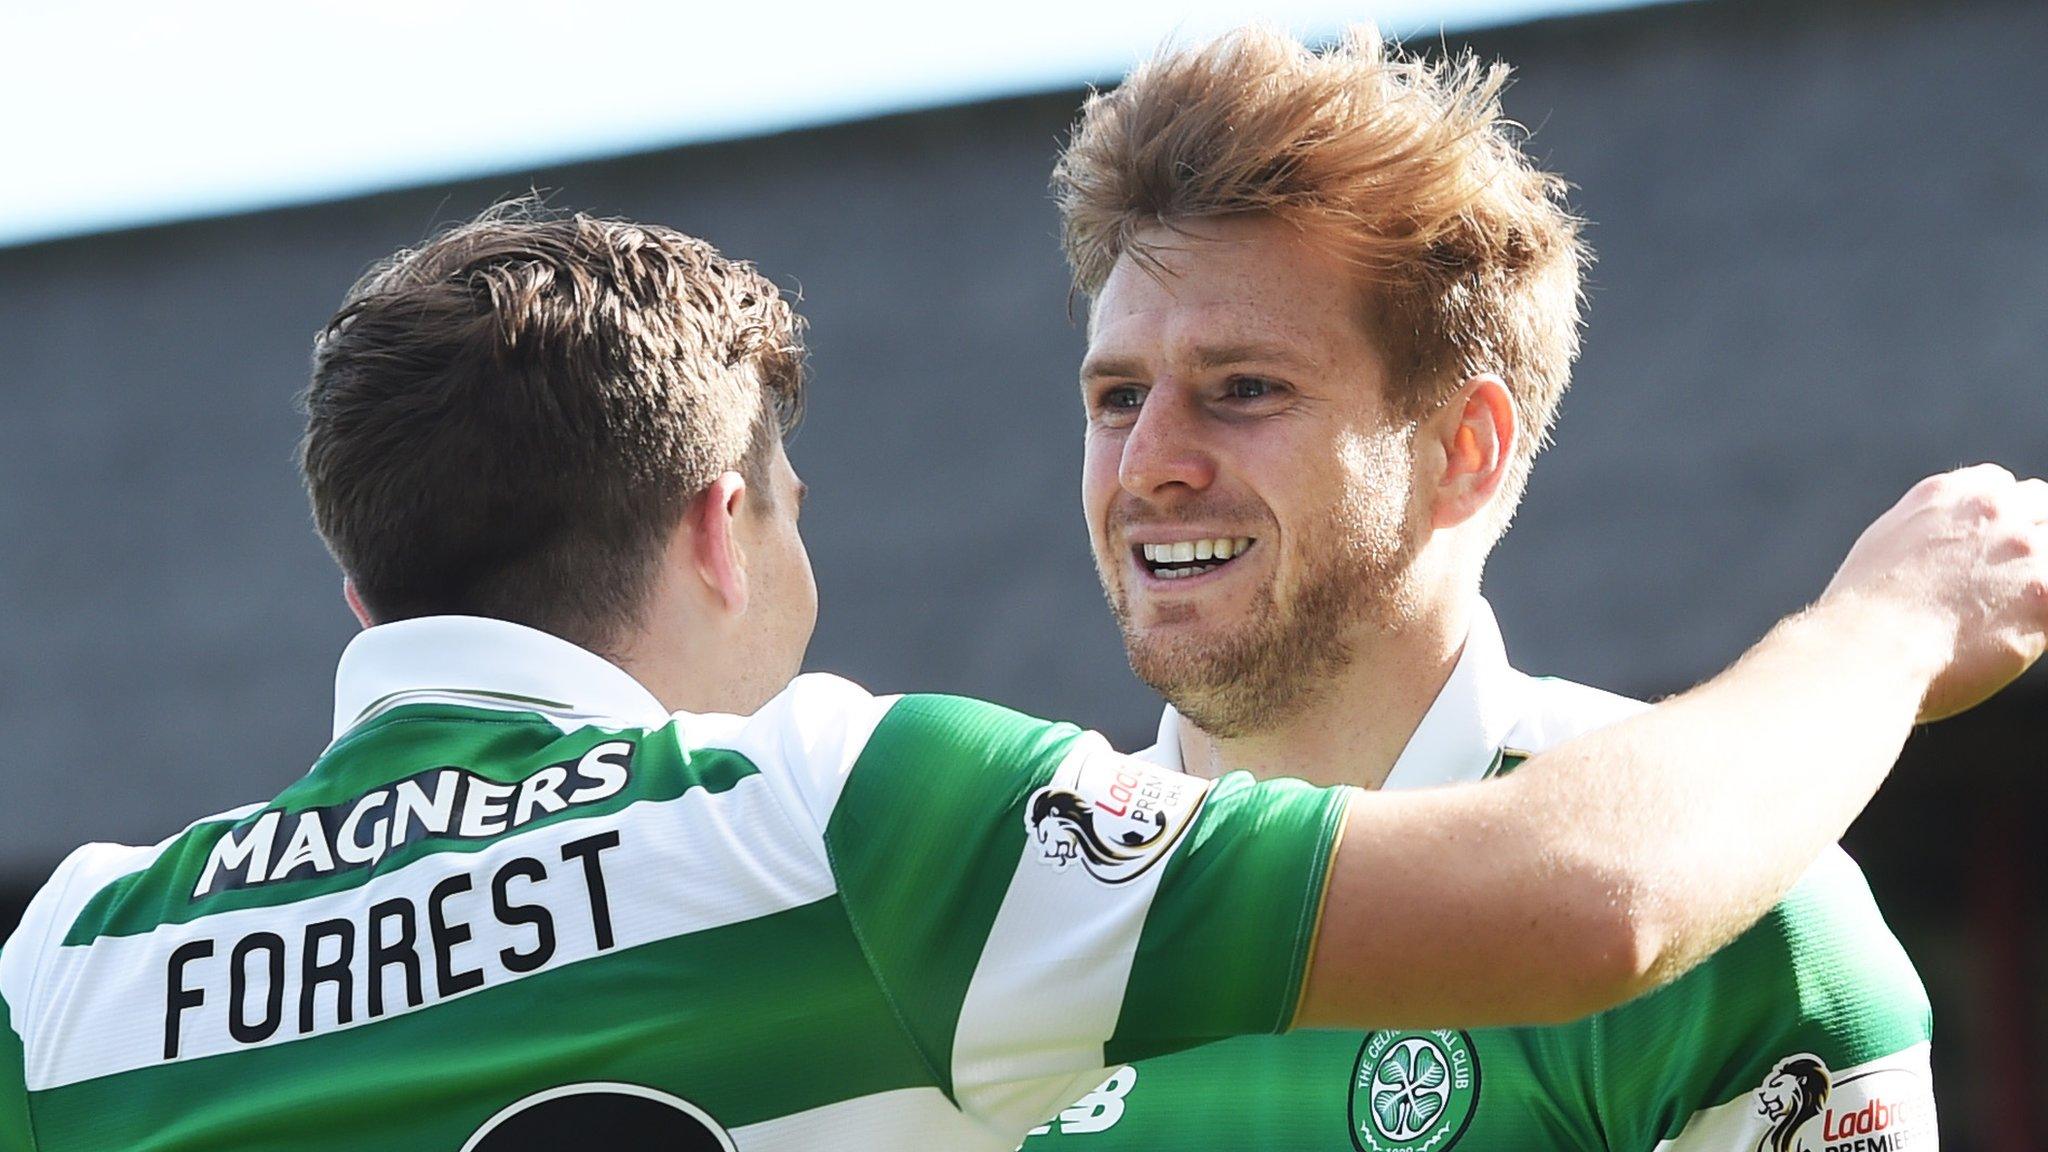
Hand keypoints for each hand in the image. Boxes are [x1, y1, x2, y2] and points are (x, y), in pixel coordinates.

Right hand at [1820, 464, 2047, 721]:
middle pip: (2041, 507)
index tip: (1989, 548)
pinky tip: (2009, 636)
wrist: (1871, 648)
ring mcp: (2025, 549)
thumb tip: (1948, 548)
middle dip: (2030, 538)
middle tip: (2004, 581)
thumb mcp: (1884, 545)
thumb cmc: (1863, 615)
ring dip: (2036, 580)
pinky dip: (2040, 619)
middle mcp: (1991, 510)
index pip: (2000, 485)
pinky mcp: (2047, 596)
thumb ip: (1928, 531)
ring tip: (2003, 614)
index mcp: (1946, 494)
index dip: (1999, 518)